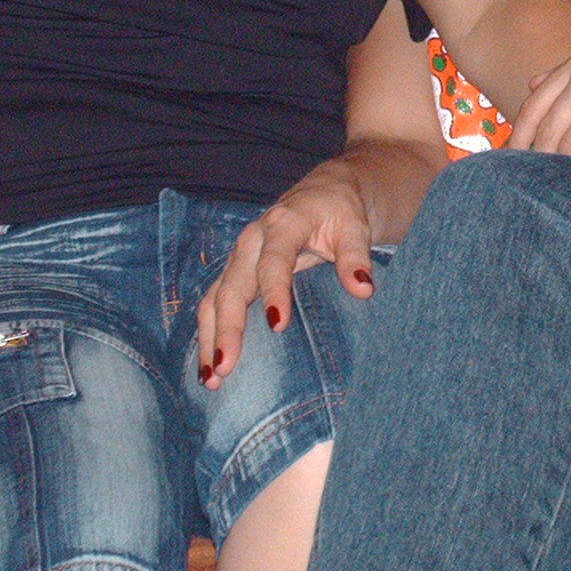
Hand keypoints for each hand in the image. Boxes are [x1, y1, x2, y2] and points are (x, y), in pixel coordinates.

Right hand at [196, 163, 378, 387]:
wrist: (324, 193)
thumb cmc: (341, 212)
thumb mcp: (355, 228)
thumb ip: (356, 257)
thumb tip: (363, 289)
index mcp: (283, 225)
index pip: (274, 261)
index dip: (274, 292)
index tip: (277, 326)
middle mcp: (252, 241)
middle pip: (232, 286)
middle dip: (227, 328)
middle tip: (226, 367)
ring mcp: (239, 258)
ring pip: (214, 299)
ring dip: (208, 338)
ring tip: (211, 378)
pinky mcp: (235, 273)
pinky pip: (213, 304)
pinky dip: (208, 334)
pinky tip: (208, 366)